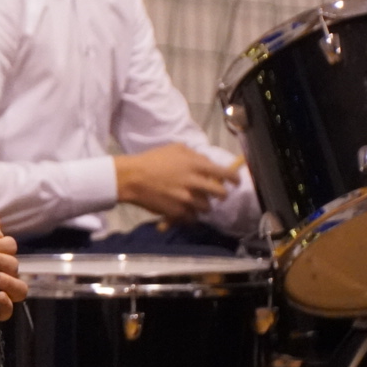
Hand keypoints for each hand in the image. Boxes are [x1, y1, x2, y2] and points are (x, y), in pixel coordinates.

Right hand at [114, 143, 240, 222]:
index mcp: (196, 166)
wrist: (131, 178)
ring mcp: (187, 199)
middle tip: (217, 195)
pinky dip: (190, 215)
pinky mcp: (177, 212)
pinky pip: (192, 218)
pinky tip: (184, 210)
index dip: (234, 179)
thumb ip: (195, 155)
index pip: (225, 174)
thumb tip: (208, 163)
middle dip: (221, 195)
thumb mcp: (175, 149)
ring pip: (207, 208)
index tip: (235, 182)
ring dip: (204, 206)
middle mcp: (195, 183)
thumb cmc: (152, 160)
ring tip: (196, 203)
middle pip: (220, 194)